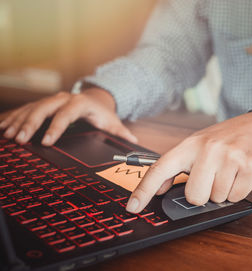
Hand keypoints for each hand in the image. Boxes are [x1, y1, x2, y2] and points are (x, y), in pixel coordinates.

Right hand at [0, 89, 136, 144]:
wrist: (96, 98)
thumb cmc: (103, 114)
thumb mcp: (113, 122)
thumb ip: (122, 132)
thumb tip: (135, 142)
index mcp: (80, 103)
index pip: (66, 114)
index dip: (56, 127)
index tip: (47, 142)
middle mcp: (63, 98)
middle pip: (44, 109)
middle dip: (30, 124)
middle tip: (20, 140)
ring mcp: (51, 100)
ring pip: (31, 108)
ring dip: (18, 121)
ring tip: (8, 136)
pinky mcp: (43, 103)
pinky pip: (25, 109)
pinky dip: (13, 118)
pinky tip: (3, 128)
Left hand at [126, 111, 251, 212]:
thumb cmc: (225, 138)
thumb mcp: (198, 145)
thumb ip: (177, 166)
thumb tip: (159, 189)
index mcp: (190, 145)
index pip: (161, 169)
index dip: (144, 190)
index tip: (133, 206)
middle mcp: (208, 149)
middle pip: (194, 196)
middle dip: (203, 193)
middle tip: (212, 177)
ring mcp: (230, 158)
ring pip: (216, 198)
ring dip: (222, 190)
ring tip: (229, 171)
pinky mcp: (250, 167)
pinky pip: (236, 197)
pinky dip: (237, 191)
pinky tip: (240, 174)